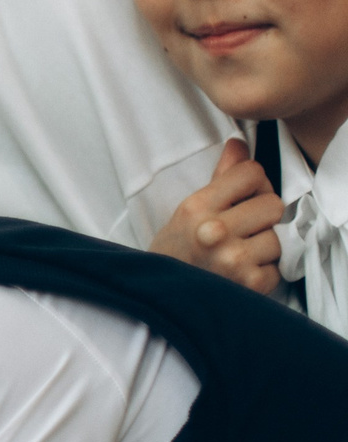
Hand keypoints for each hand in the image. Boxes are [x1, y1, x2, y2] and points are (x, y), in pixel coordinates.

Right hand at [151, 138, 284, 295]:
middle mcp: (214, 231)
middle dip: (263, 216)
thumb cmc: (177, 251)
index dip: (254, 184)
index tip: (244, 197)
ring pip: (278, 238)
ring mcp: (232, 259)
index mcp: (198, 206)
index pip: (252, 173)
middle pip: (273, 204)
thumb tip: (240, 145)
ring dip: (264, 247)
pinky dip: (263, 272)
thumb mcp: (190, 210)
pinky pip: (277, 268)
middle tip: (244, 228)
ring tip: (240, 254)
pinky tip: (242, 273)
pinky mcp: (247, 284)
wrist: (162, 296)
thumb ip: (221, 178)